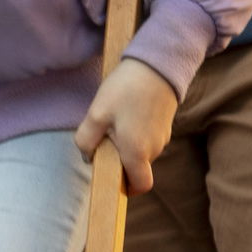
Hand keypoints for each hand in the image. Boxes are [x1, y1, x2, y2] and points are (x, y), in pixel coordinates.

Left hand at [75, 57, 179, 195]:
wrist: (158, 64)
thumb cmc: (126, 90)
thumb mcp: (97, 114)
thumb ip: (87, 141)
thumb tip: (87, 156)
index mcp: (137, 152)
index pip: (140, 186)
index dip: (126, 188)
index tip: (111, 176)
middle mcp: (154, 150)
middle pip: (138, 168)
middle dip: (120, 161)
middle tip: (105, 138)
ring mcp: (162, 137)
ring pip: (142, 153)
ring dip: (128, 145)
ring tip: (115, 120)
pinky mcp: (165, 125)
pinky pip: (148, 139)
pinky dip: (136, 134)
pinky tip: (127, 112)